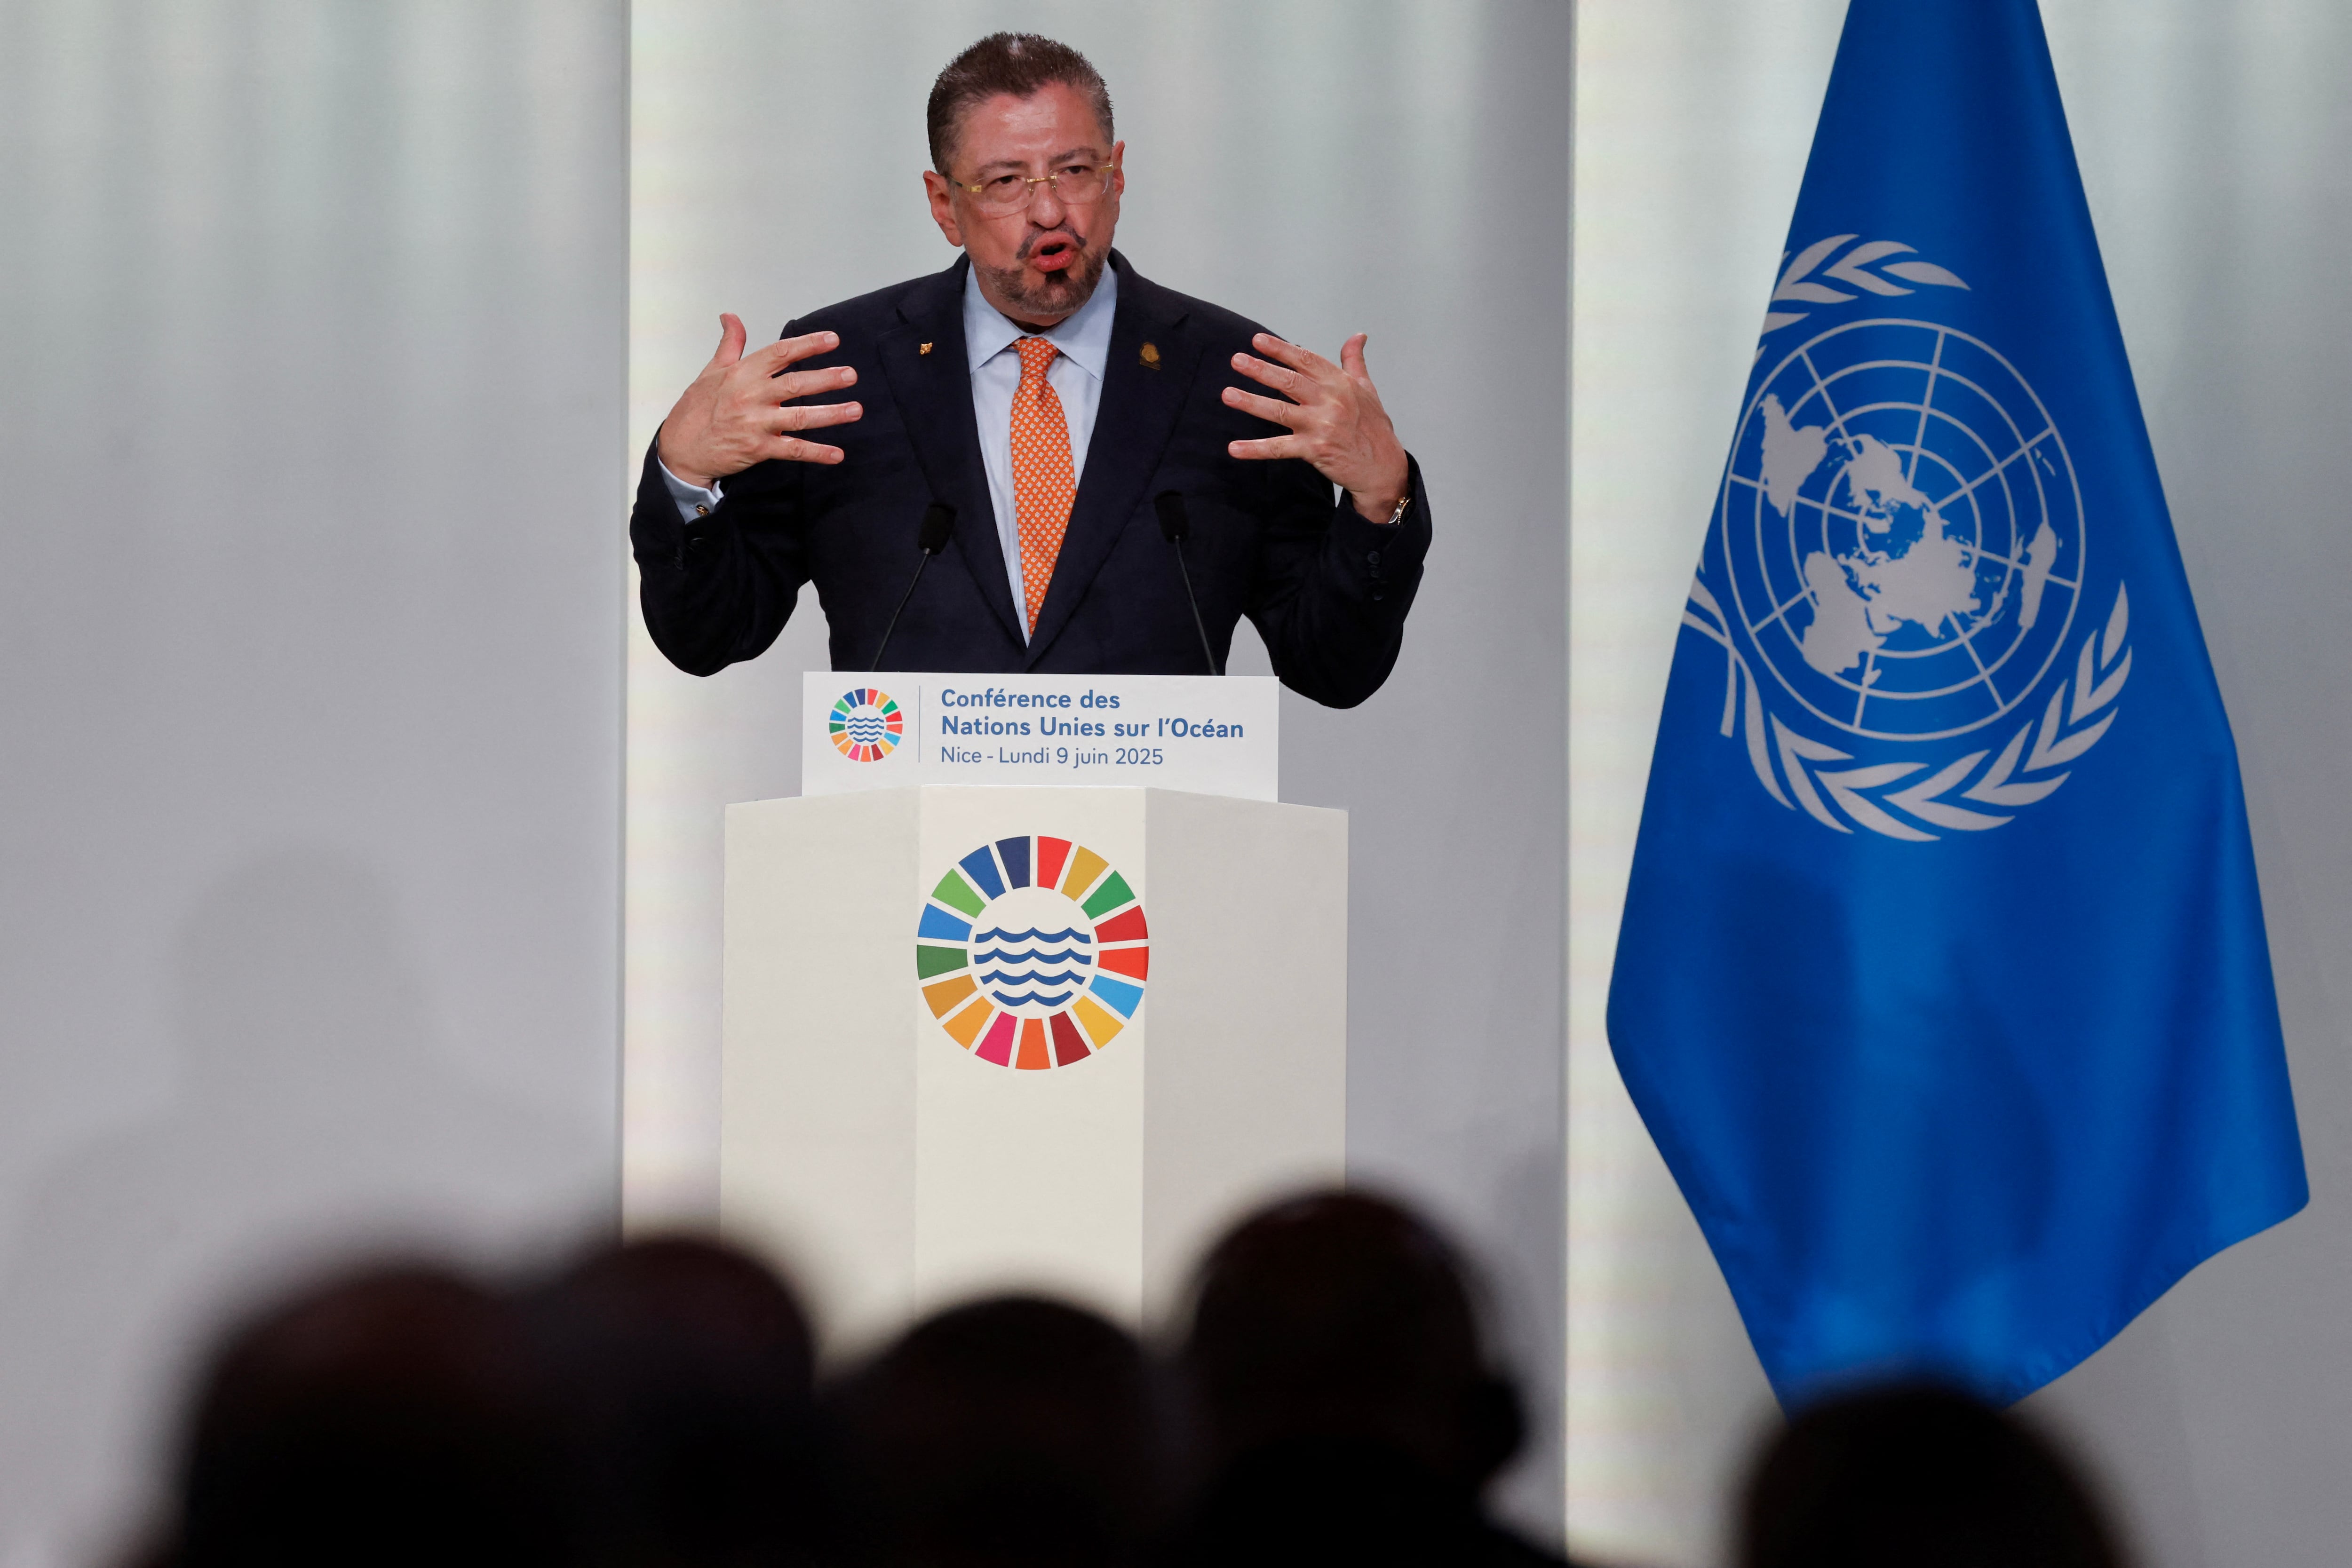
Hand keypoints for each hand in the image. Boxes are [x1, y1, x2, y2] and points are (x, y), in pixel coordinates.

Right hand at [656, 313, 863, 486]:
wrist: (679, 449)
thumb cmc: (695, 409)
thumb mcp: (710, 371)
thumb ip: (730, 344)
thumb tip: (731, 317)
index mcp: (741, 373)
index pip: (779, 353)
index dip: (807, 344)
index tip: (832, 340)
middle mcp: (750, 396)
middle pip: (795, 383)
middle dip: (826, 378)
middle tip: (851, 375)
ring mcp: (755, 423)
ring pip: (799, 417)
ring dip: (830, 414)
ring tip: (855, 409)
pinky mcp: (758, 449)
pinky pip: (793, 450)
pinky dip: (816, 453)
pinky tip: (837, 454)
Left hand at [1223, 332, 1409, 521]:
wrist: (1383, 467)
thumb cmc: (1374, 427)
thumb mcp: (1367, 388)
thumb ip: (1355, 361)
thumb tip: (1358, 336)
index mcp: (1340, 383)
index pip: (1306, 360)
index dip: (1281, 349)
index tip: (1258, 340)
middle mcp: (1330, 401)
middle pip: (1289, 381)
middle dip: (1261, 370)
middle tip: (1237, 360)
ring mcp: (1321, 426)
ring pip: (1280, 411)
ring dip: (1251, 402)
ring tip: (1228, 394)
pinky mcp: (1315, 450)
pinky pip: (1279, 448)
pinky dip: (1256, 449)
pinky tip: (1234, 448)